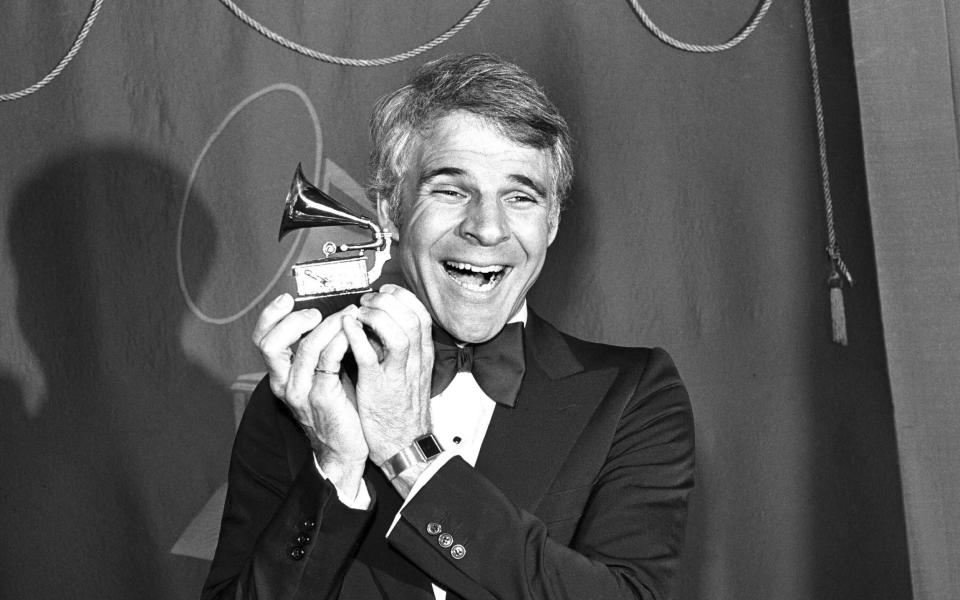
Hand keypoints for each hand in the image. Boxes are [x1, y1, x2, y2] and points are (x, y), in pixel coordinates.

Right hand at [253, 294, 367, 491]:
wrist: (345, 449)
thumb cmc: (338, 406)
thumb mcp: (321, 374)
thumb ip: (319, 348)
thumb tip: (331, 312)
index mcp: (281, 374)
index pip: (262, 339)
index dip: (270, 315)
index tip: (287, 298)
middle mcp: (285, 382)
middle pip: (270, 343)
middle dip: (293, 320)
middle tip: (317, 312)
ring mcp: (301, 392)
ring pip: (305, 348)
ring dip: (329, 325)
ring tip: (348, 316)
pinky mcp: (323, 398)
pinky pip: (328, 361)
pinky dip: (340, 341)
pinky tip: (353, 334)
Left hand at [342, 284, 433, 467]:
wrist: (405, 446)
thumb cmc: (402, 411)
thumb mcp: (410, 374)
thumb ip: (400, 350)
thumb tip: (382, 325)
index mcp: (423, 356)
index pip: (421, 314)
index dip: (401, 298)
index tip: (384, 294)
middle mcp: (415, 361)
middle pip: (412, 317)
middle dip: (387, 301)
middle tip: (367, 302)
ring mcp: (399, 374)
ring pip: (399, 332)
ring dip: (376, 316)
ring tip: (359, 314)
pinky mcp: (379, 388)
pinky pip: (369, 356)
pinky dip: (357, 337)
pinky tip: (347, 328)